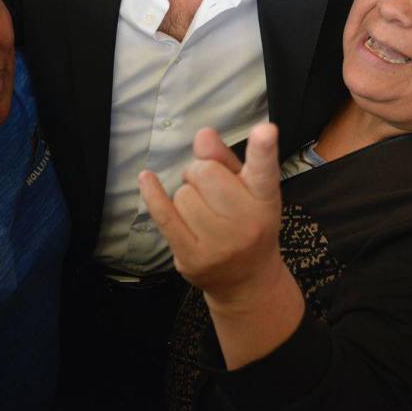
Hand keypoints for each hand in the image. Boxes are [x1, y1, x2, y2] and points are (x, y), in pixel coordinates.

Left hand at [139, 124, 284, 306]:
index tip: (265, 130)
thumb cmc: (247, 223)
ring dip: (186, 196)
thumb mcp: (247, 190)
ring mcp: (220, 244)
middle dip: (201, 174)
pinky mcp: (192, 258)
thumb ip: (225, 159)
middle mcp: (247, 222)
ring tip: (202, 212)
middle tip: (211, 191)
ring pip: (183, 194)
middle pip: (206, 173)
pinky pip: (164, 216)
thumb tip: (202, 135)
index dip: (264, 149)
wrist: (247, 280)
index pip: (265, 170)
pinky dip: (153, 195)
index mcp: (265, 199)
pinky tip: (146, 178)